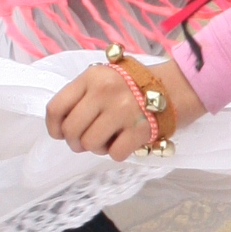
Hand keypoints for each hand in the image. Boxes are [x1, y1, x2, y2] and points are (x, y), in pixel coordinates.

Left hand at [45, 54, 201, 155]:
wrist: (176, 87)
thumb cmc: (135, 85)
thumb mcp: (105, 77)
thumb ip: (82, 95)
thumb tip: (61, 125)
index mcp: (92, 77)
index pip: (56, 108)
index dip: (54, 127)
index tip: (61, 134)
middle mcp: (104, 92)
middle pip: (71, 131)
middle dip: (76, 142)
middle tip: (88, 140)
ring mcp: (123, 111)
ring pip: (90, 145)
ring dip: (98, 148)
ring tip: (110, 139)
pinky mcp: (140, 129)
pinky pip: (115, 154)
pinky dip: (118, 152)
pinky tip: (126, 141)